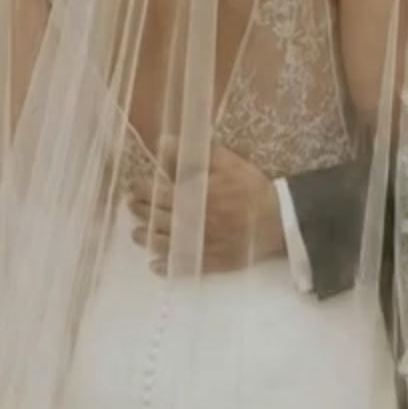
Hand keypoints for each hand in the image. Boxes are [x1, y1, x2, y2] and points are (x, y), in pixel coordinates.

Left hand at [128, 138, 285, 275]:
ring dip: (146, 239)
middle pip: (155, 218)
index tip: (132, 186)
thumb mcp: (224, 163)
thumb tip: (162, 141)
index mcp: (191, 197)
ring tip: (136, 235)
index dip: (140, 189)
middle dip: (140, 211)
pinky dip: (167, 267)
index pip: (155, 193)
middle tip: (131, 206)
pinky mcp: (210, 261)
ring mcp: (198, 244)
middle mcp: (189, 223)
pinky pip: (183, 266)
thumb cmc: (249, 187)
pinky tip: (156, 266)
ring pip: (164, 244)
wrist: (277, 219)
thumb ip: (192, 154)